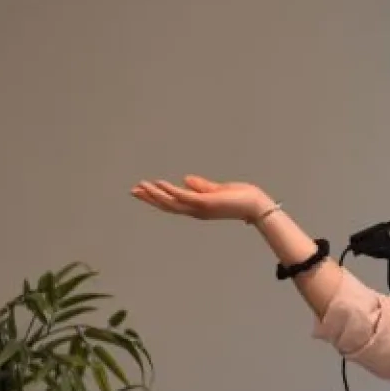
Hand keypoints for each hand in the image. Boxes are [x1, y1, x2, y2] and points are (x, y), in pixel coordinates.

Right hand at [131, 175, 274, 222]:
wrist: (257, 206)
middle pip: (167, 206)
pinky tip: (159, 183)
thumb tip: (186, 179)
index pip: (173, 203)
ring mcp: (200, 208)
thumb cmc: (241, 198)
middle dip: (149, 198)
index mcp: (198, 208)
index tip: (142, 191)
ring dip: (155, 195)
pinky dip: (170, 190)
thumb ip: (201, 186)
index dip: (157, 198)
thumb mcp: (217, 190)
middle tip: (132, 191)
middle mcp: (196, 211)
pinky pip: (183, 196)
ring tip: (140, 186)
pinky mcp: (205, 202)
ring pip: (171, 203)